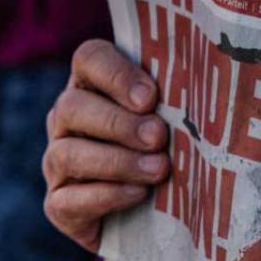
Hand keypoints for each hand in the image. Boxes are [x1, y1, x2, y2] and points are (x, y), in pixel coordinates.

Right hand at [43, 39, 169, 252]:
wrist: (154, 203)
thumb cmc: (169, 137)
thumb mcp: (172, 109)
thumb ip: (176, 90)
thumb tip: (203, 82)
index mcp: (92, 80)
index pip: (90, 57)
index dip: (117, 74)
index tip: (150, 97)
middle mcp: (66, 115)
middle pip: (73, 106)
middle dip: (119, 123)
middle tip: (159, 136)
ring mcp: (56, 159)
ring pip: (68, 153)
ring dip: (118, 162)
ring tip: (159, 168)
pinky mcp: (58, 203)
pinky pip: (69, 199)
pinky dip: (107, 195)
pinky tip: (139, 193)